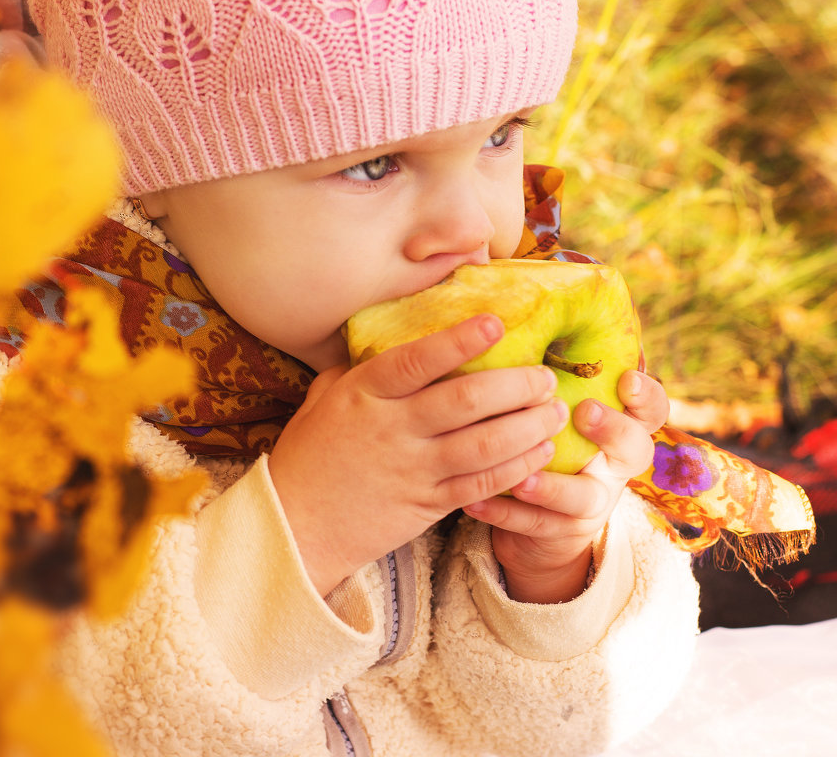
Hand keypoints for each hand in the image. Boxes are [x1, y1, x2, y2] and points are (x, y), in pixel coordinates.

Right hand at [268, 315, 566, 595]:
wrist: (294, 526)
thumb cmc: (307, 457)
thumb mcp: (321, 402)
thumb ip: (354, 370)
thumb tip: (382, 339)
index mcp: (363, 395)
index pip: (417, 361)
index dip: (459, 341)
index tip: (496, 323)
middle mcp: (391, 429)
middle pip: (465, 400)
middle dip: (516, 385)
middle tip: (545, 376)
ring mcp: (411, 470)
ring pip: (483, 444)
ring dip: (528, 426)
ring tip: (554, 412)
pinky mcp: (426, 505)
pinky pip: (481, 484)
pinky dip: (516, 467)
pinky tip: (539, 453)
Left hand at [463, 370, 668, 602]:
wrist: (538, 517)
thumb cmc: (542, 437)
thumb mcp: (553, 405)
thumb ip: (549, 372)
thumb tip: (511, 311)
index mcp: (619, 425)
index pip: (651, 408)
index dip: (647, 395)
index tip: (628, 379)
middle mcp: (614, 464)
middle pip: (636, 449)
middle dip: (612, 430)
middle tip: (584, 412)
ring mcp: (594, 501)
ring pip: (585, 496)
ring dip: (551, 485)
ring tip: (521, 476)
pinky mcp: (563, 532)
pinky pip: (537, 525)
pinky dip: (505, 514)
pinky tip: (474, 502)